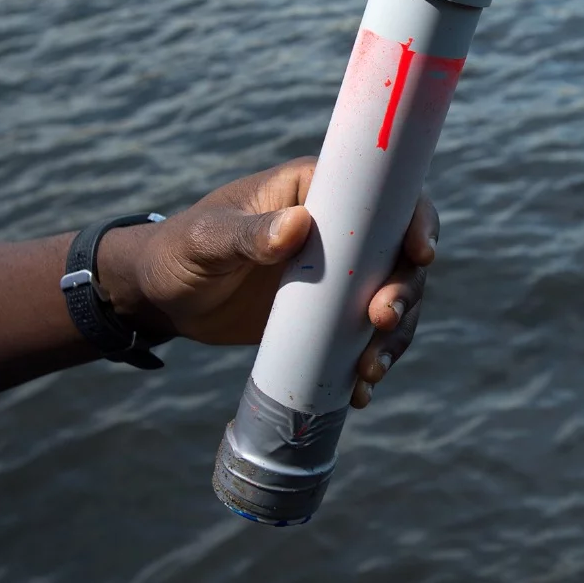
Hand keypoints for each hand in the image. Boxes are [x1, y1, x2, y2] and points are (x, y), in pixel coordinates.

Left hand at [97, 157, 437, 407]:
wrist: (163, 298)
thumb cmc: (179, 251)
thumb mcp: (208, 240)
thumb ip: (248, 234)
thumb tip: (297, 226)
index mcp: (316, 192)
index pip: (384, 196)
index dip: (415, 220)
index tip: (420, 253)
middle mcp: (339, 231)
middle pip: (399, 257)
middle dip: (405, 291)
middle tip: (382, 321)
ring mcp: (339, 277)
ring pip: (391, 301)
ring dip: (394, 336)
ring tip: (369, 370)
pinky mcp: (329, 317)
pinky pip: (364, 337)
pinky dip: (370, 362)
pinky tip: (359, 390)